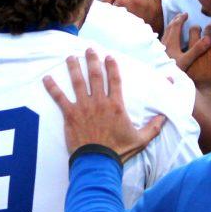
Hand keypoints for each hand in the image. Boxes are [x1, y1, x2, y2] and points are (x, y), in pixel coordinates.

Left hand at [43, 48, 165, 162]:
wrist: (98, 162)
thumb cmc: (118, 151)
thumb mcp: (141, 139)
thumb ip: (153, 127)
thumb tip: (164, 118)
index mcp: (116, 105)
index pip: (115, 80)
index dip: (112, 66)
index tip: (109, 56)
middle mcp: (99, 102)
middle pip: (95, 76)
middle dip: (92, 60)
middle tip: (89, 50)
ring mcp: (83, 107)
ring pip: (77, 82)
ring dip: (73, 68)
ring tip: (70, 57)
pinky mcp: (70, 115)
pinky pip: (59, 98)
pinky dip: (52, 87)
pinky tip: (46, 78)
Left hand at [161, 14, 210, 71]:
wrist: (156, 78)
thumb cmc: (171, 70)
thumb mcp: (186, 61)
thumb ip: (197, 50)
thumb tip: (208, 38)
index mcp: (171, 42)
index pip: (176, 26)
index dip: (181, 19)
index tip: (186, 14)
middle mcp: (164, 43)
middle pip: (169, 27)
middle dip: (175, 20)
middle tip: (181, 15)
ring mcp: (159, 48)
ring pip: (165, 33)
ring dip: (170, 26)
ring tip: (175, 24)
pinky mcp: (157, 53)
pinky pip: (162, 39)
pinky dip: (167, 34)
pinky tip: (168, 39)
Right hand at [186, 25, 210, 84]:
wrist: (209, 90)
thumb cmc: (194, 79)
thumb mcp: (183, 66)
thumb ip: (182, 54)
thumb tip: (178, 46)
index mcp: (193, 47)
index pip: (194, 29)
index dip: (195, 28)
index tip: (197, 30)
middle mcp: (206, 46)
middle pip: (209, 28)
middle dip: (209, 28)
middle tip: (210, 31)